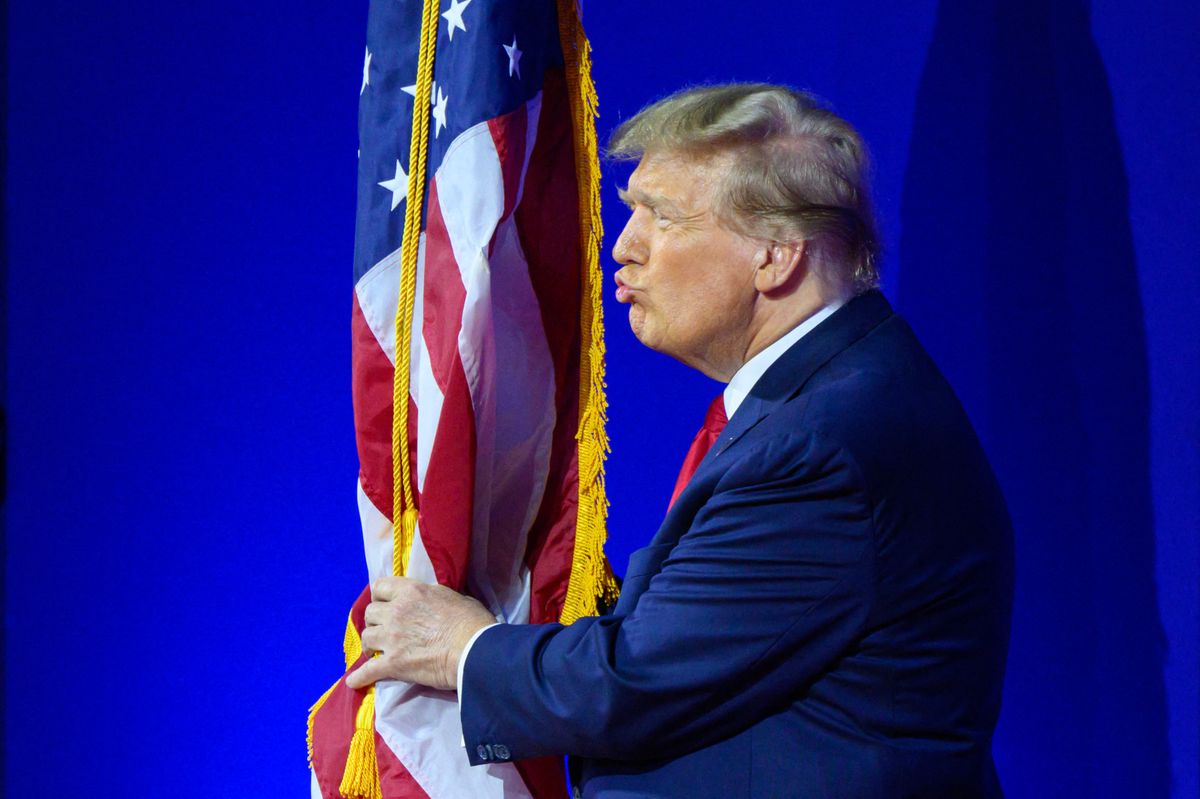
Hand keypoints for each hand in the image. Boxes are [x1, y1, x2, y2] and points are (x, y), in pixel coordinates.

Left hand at [344, 577, 496, 691]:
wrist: (474, 651)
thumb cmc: (472, 622)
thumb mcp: (453, 597)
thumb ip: (434, 597)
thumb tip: (431, 602)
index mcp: (411, 592)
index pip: (380, 586)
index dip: (380, 596)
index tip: (385, 604)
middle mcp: (396, 611)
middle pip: (370, 613)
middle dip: (375, 621)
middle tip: (384, 630)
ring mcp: (392, 638)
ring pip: (366, 637)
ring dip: (370, 645)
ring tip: (375, 652)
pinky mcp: (393, 663)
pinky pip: (367, 671)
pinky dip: (359, 677)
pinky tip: (354, 681)